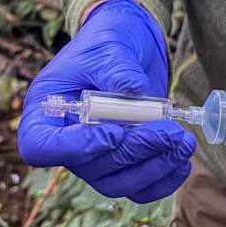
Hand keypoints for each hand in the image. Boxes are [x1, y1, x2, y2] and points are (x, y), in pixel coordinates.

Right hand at [18, 0, 195, 202]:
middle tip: (170, 132)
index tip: (115, 131)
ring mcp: (96, 154)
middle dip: (135, 151)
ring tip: (184, 143)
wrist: (129, 45)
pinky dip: (163, 179)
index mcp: (47, 110)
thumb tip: (137, 96)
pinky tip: (182, 160)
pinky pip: (138, 186)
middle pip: (92, 167)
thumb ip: (119, 72)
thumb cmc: (109, 40)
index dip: (77, 148)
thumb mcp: (110, 47)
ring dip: (155, 168)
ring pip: (118, 182)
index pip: (41, 147)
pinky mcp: (123, 159)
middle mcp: (68, 138)